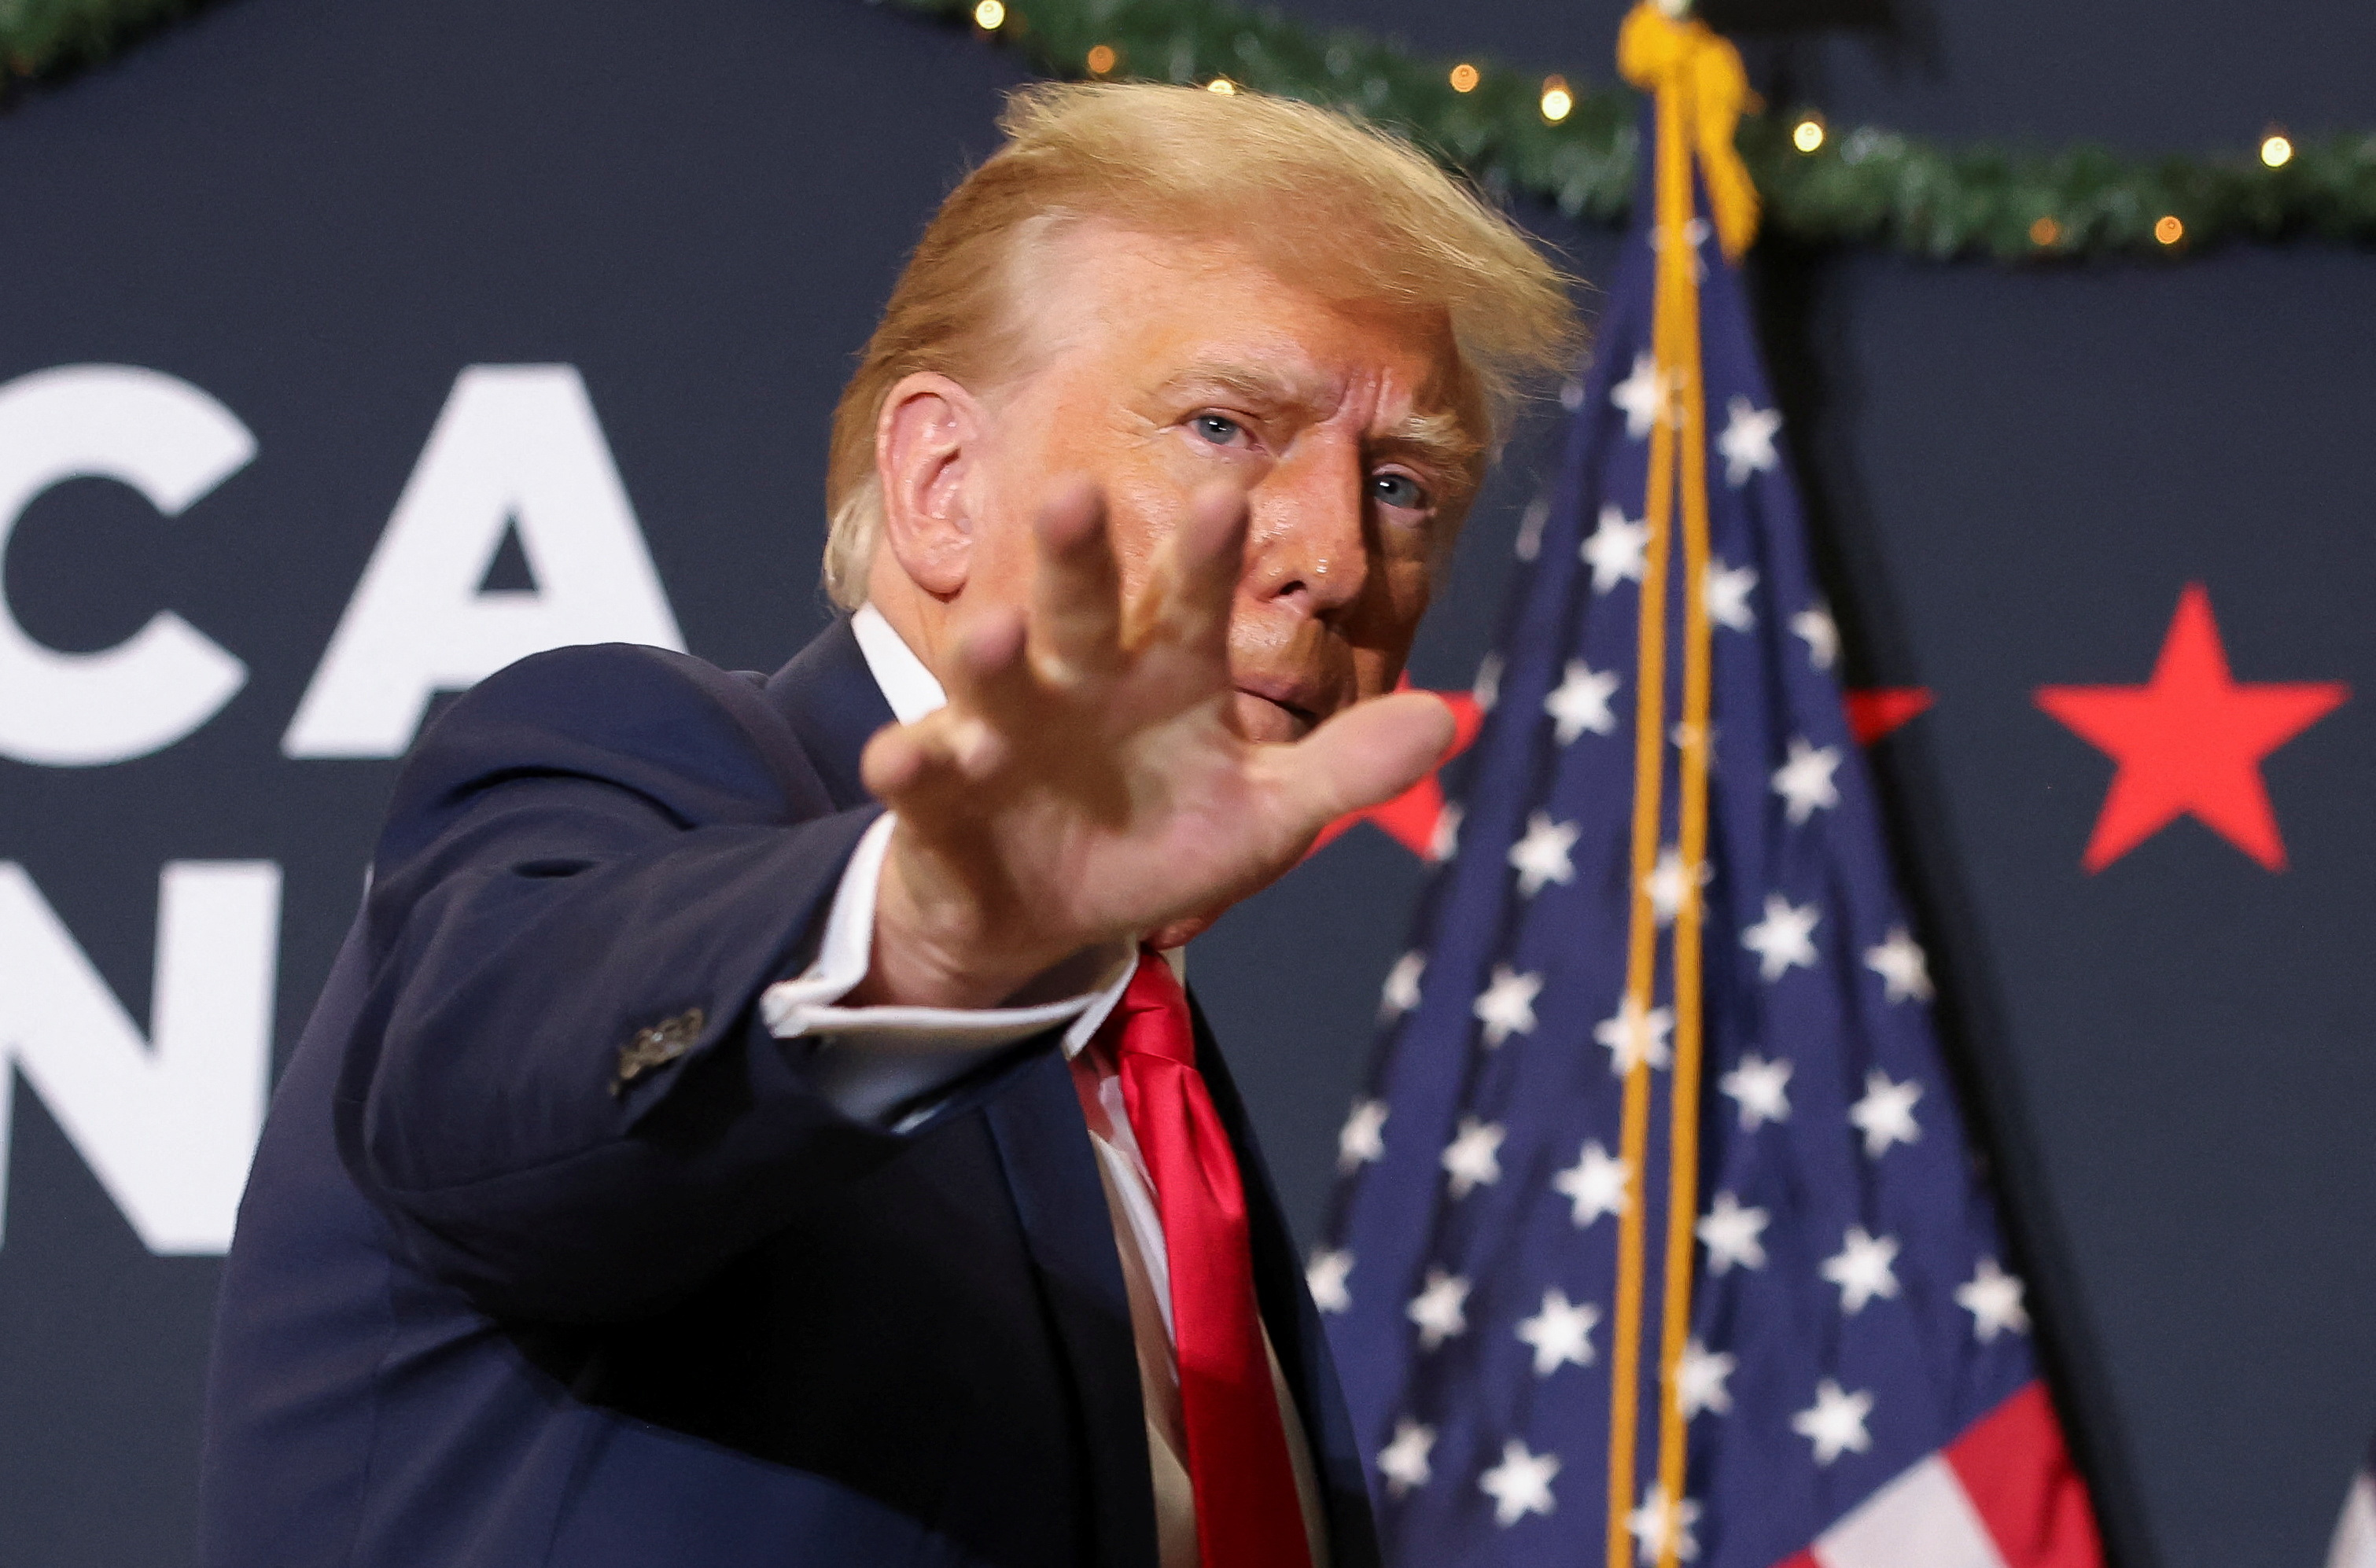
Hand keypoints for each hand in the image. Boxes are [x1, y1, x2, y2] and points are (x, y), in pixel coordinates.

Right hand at [853, 478, 1454, 1009]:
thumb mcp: (1263, 816)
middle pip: (1081, 609)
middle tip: (1076, 492)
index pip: (1191, 604)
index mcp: (1162, 676)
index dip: (1207, 559)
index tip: (1229, 496)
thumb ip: (1345, 769)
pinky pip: (925, 778)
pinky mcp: (944, 801)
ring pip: (996, 683)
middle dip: (1077, 557)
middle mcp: (1079, 684)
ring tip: (1000, 631)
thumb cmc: (1156, 839)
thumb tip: (1448, 722)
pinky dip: (916, 767)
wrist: (1043, 910)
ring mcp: (1005, 736)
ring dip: (992, 659)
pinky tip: (900, 758)